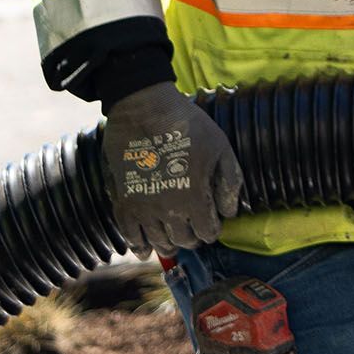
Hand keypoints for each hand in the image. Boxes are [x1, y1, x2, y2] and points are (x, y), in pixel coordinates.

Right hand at [100, 82, 243, 255]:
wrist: (143, 106)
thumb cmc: (185, 123)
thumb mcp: (220, 145)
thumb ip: (230, 180)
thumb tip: (230, 212)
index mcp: (195, 198)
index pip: (207, 233)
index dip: (211, 228)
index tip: (210, 220)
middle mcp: (169, 209)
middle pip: (184, 241)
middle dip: (192, 236)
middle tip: (192, 225)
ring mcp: (143, 207)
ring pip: (159, 243)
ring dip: (169, 243)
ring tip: (172, 236)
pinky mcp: (123, 200)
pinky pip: (130, 236)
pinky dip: (139, 246)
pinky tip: (145, 247)